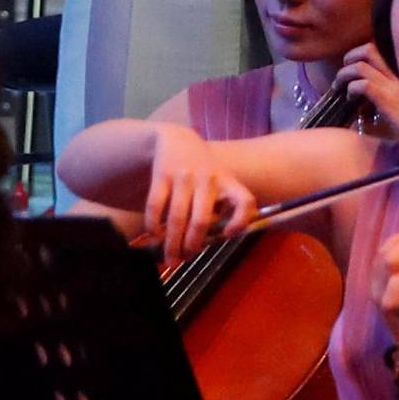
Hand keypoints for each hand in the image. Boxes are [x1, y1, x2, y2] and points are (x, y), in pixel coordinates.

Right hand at [142, 123, 254, 266]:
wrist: (178, 138)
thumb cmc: (204, 170)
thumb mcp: (222, 180)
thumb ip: (224, 206)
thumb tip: (216, 241)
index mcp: (228, 182)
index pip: (245, 201)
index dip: (240, 222)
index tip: (227, 235)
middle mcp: (208, 179)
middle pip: (201, 221)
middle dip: (191, 245)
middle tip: (183, 260)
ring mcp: (184, 176)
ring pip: (177, 217)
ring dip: (171, 241)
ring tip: (170, 257)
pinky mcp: (162, 173)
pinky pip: (156, 204)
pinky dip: (153, 223)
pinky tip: (153, 233)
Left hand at [337, 41, 398, 139]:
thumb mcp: (398, 115)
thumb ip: (381, 110)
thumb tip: (361, 116)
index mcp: (398, 80)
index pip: (377, 54)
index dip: (359, 56)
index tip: (351, 70)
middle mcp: (395, 79)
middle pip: (369, 49)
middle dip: (349, 57)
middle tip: (343, 73)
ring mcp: (392, 88)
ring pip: (360, 66)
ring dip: (344, 74)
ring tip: (340, 87)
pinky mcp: (388, 100)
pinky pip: (363, 85)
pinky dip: (351, 89)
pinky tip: (350, 100)